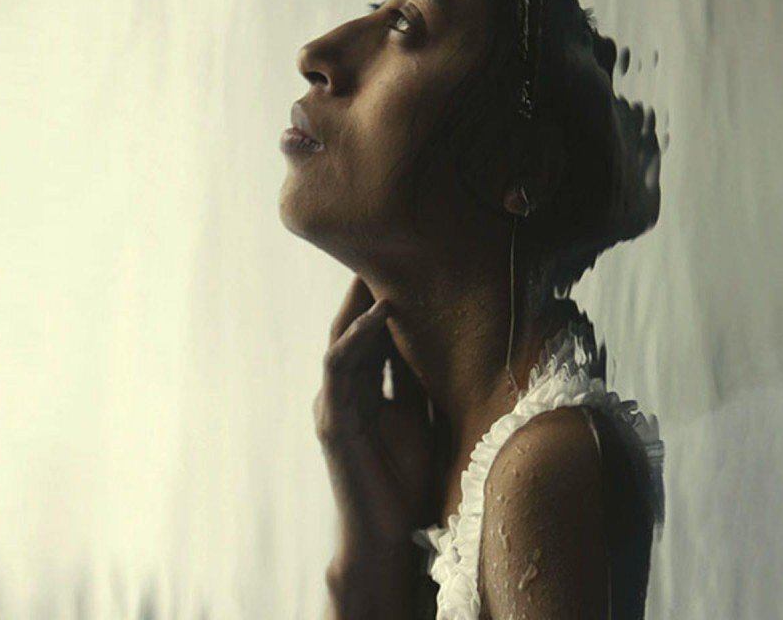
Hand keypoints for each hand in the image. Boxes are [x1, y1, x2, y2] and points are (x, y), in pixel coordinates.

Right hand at [314, 276, 434, 549]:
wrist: (386, 535)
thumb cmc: (404, 481)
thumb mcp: (420, 418)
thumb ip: (419, 383)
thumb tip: (450, 343)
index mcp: (366, 390)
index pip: (372, 334)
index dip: (385, 299)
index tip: (410, 263)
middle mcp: (345, 391)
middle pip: (353, 328)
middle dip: (365, 289)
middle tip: (386, 246)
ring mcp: (335, 404)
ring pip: (342, 338)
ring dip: (359, 302)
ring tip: (379, 265)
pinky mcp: (333, 420)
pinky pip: (341, 366)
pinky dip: (359, 336)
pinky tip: (381, 311)